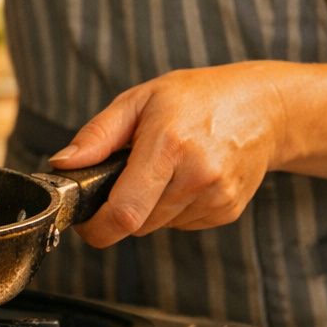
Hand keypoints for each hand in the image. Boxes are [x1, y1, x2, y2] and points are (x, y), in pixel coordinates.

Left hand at [48, 62, 293, 247]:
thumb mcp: (139, 99)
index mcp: (168, 146)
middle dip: (120, 209)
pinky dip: (173, 208)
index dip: (96, 228)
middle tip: (126, 176)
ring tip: (164, 168)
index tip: (84, 222)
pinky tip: (186, 177)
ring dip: (148, 207)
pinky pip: (182, 223)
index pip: (125, 212)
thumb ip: (97, 135)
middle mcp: (197, 176)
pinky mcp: (228, 211)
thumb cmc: (197, 98)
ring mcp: (217, 197)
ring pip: (158, 226)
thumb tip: (62, 164)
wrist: (264, 107)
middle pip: (137, 224)